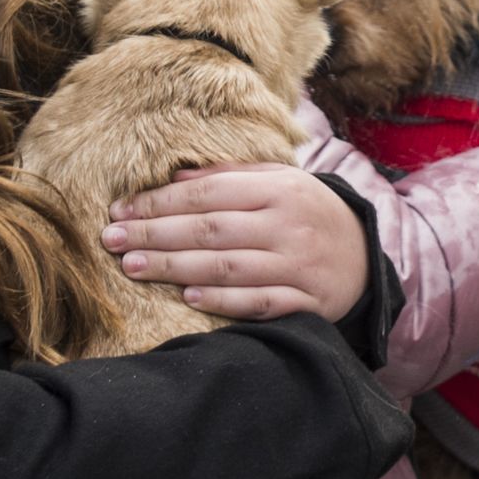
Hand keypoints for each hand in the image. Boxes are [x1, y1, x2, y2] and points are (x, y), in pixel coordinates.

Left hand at [108, 163, 369, 320]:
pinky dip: (224, 301)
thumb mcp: (280, 181)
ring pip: (228, 266)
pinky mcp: (306, 301)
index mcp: (279, 189)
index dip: (159, 202)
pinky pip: (260, 302)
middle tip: (111, 240)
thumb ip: (230, 176)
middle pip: (211, 230)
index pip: (208, 193)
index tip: (120, 210)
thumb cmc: (309, 213)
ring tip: (133, 266)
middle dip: (155, 234)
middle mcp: (288, 225)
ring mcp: (298, 265)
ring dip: (175, 267)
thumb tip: (172, 178)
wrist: (366, 255)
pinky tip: (188, 297)